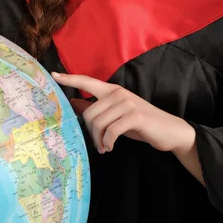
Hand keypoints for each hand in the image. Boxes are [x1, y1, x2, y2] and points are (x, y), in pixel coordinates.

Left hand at [52, 72, 194, 154]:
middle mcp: (118, 92)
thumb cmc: (140, 124)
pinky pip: (111, 131)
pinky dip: (108, 142)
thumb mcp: (116, 115)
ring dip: (99, 140)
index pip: (87, 81)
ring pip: (99, 123)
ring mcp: (126, 103)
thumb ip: (98, 109)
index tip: (53, 75)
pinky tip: (111, 147)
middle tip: (98, 144)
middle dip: (91, 133)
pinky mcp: (134, 115)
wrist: (169, 131)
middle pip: (89, 113)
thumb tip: (74, 103)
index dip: (69, 79)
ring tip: (105, 147)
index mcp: (112, 90)